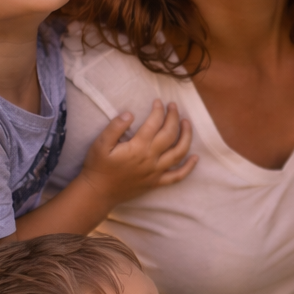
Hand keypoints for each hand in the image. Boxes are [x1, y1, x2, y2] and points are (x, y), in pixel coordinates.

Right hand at [80, 100, 197, 205]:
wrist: (98, 192)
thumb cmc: (98, 166)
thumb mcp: (100, 144)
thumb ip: (115, 127)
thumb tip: (130, 114)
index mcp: (138, 147)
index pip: (154, 123)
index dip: (158, 110)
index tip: (158, 102)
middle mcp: (151, 159)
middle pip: (170, 134)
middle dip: (174, 117)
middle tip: (173, 106)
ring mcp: (156, 172)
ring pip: (179, 153)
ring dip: (186, 136)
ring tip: (187, 123)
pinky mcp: (156, 182)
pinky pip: (177, 176)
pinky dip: (189, 167)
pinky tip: (195, 158)